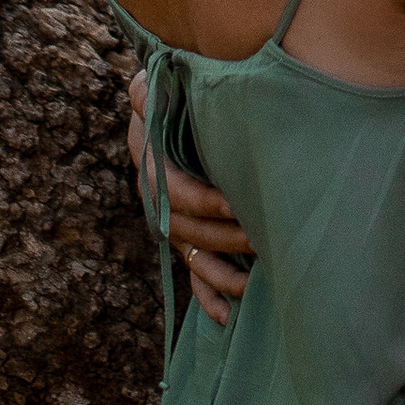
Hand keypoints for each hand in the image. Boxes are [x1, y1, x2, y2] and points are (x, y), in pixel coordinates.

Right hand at [126, 72, 254, 326]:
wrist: (179, 103)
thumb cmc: (178, 90)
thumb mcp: (162, 85)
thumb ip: (151, 90)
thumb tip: (141, 86)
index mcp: (152, 161)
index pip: (172, 191)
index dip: (202, 201)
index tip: (237, 204)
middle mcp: (158, 198)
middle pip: (185, 231)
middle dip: (224, 239)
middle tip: (263, 240)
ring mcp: (173, 221)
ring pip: (192, 255)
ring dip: (220, 273)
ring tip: (253, 282)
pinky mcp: (188, 237)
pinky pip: (194, 274)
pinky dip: (208, 297)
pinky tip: (226, 318)